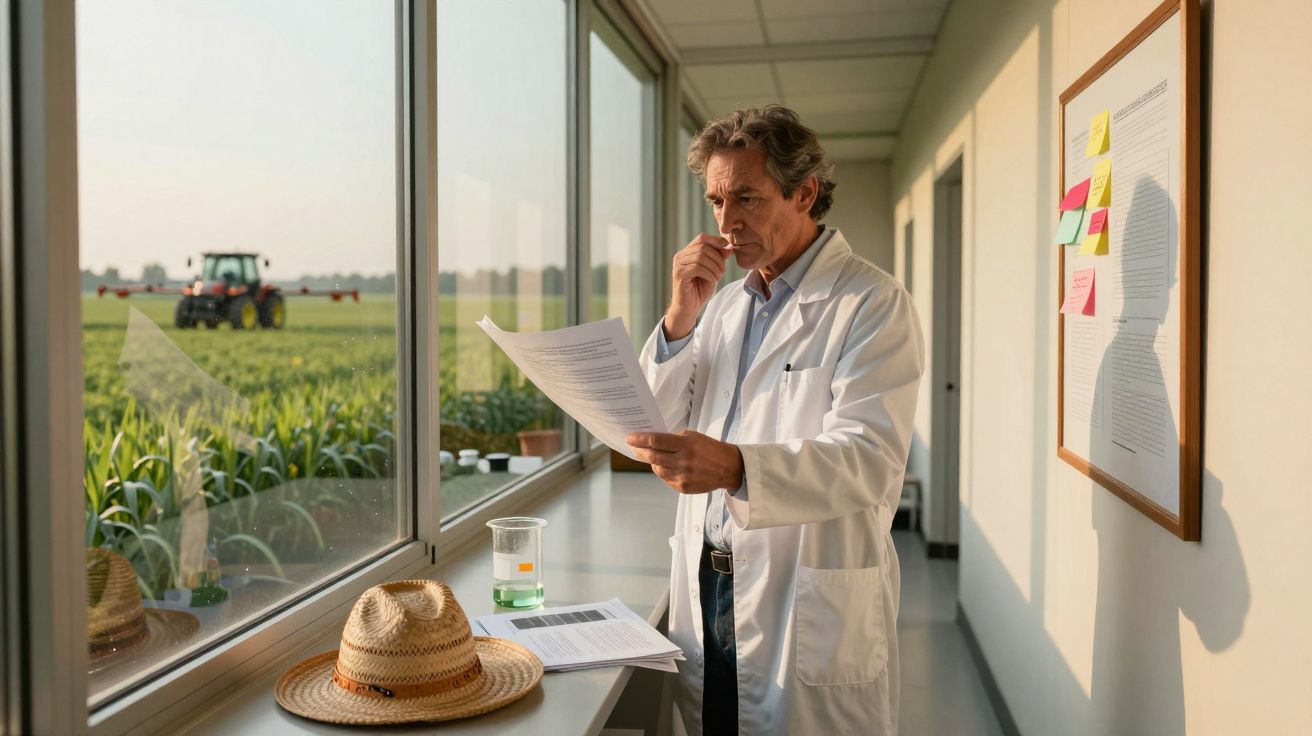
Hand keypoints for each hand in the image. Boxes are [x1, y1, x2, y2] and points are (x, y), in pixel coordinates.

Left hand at [625, 430, 743, 494]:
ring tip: (648, 455)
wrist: (728, 468)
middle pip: (653, 456)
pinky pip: (665, 478)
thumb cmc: (710, 448)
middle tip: (632, 446)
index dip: (640, 439)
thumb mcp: (693, 437)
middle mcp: (683, 462)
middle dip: (639, 451)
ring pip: (657, 469)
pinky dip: (662, 471)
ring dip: (651, 462)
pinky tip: (663, 465)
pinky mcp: (683, 488)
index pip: (656, 441)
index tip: (630, 438)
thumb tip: (653, 442)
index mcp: (686, 445)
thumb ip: (674, 439)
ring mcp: (683, 476)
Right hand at [664, 235, 729, 339]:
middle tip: (722, 271)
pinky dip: (709, 273)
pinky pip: (697, 267)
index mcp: (687, 252)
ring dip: (714, 267)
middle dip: (717, 258)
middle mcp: (680, 256)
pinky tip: (712, 280)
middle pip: (703, 247)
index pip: (702, 238)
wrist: (689, 307)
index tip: (726, 248)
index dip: (716, 241)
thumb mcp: (713, 271)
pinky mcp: (679, 274)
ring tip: (717, 277)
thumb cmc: (700, 290)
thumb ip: (718, 259)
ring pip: (701, 257)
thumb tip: (728, 247)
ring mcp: (678, 265)